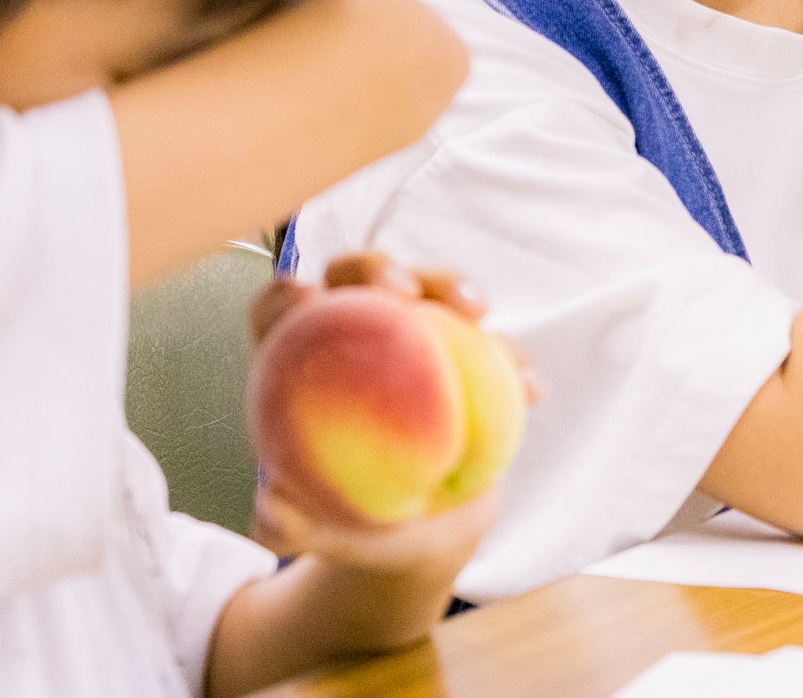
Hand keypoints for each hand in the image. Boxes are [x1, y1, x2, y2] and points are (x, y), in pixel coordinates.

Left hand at [249, 254, 531, 570]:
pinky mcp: (469, 355)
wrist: (422, 534)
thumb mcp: (322, 535)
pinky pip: (494, 346)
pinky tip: (531, 389)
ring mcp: (418, 340)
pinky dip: (513, 361)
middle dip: (373, 267)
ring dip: (451, 285)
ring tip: (476, 311)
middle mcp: (359, 336)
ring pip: (429, 290)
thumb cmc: (356, 528)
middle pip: (357, 280)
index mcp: (304, 366)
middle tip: (400, 292)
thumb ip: (290, 528)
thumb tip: (272, 513)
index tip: (304, 298)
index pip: (279, 316)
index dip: (285, 297)